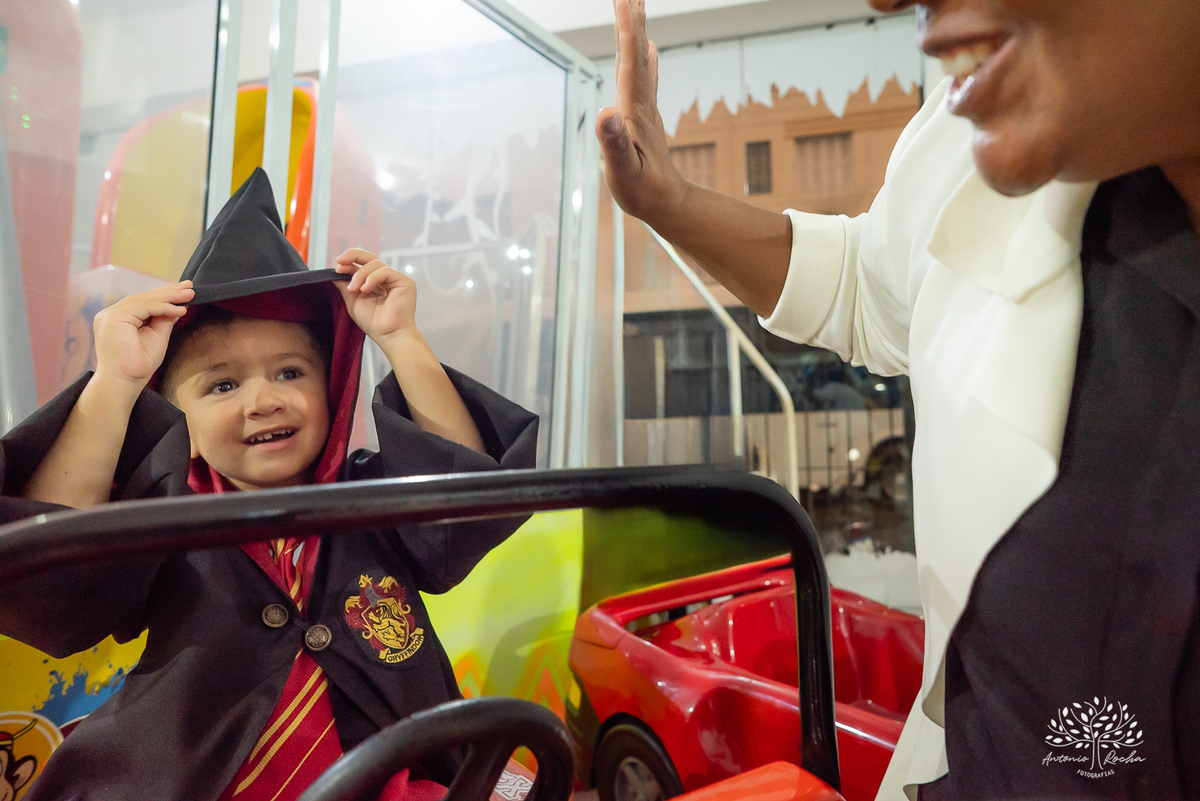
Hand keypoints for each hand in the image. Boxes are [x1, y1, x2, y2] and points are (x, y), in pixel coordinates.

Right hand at [92, 281, 193, 386]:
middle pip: (144, 298)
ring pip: (145, 300)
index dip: (165, 296)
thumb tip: (177, 307)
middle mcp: (111, 314)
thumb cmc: (138, 366)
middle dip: (169, 292)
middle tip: (190, 286)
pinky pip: (144, 307)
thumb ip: (164, 320)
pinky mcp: (114, 318)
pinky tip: (180, 309)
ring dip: (169, 297)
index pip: (144, 303)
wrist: (124, 382)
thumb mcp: (157, 337)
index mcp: (119, 318)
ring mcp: (110, 315)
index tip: (185, 293)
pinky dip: (163, 308)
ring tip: (189, 295)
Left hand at [334, 249, 417, 345]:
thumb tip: (335, 273)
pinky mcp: (404, 281)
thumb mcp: (353, 301)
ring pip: (375, 264)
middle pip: (370, 257)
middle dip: (353, 256)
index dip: (349, 263)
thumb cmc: (374, 323)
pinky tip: (366, 290)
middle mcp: (385, 279)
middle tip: (340, 261)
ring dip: (360, 275)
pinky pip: (385, 271)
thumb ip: (345, 286)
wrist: (388, 335)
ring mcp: (395, 279)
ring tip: (354, 290)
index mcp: (374, 283)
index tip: (337, 268)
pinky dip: (372, 278)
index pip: (361, 265)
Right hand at [596, 0, 689, 226]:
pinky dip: (641, 53)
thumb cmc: (643, 191)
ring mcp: (644, 107)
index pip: (630, 62)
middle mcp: (642, 102)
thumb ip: (613, 143)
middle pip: (637, 51)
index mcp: (635, 110)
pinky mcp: (643, 114)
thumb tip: (606, 112)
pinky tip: (646, 46)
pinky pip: (641, 74)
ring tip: (634, 4)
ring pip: (640, 59)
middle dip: (632, 18)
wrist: (667, 203)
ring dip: (636, 30)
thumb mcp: (623, 171)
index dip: (628, 30)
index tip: (625, 0)